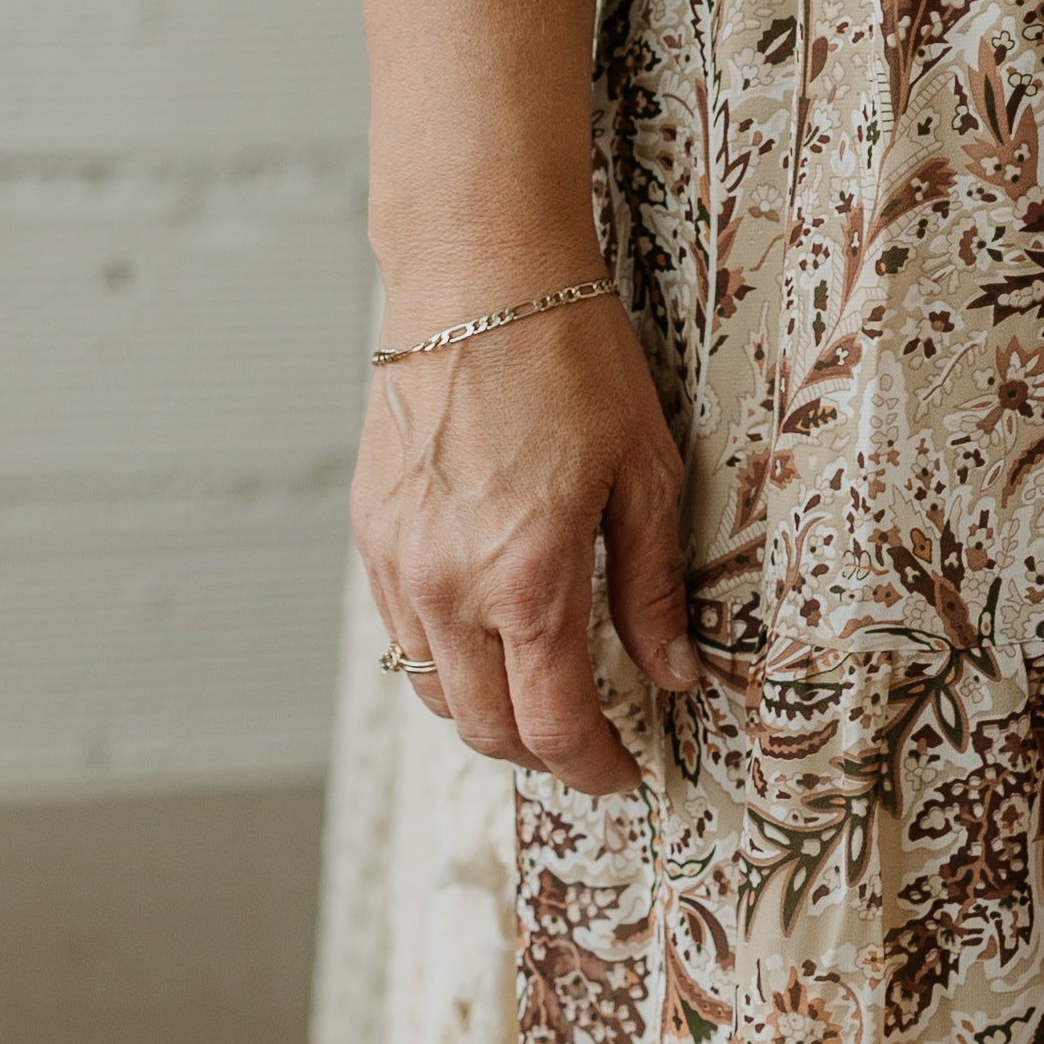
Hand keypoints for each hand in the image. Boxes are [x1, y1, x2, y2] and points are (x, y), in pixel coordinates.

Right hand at [354, 281, 697, 791]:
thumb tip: (673, 672)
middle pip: (487, 730)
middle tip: (590, 736)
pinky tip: (487, 624)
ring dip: (487, 709)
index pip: (552, 727)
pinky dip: (445, 655)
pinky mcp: (369, 533)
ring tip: (540, 685)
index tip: (624, 770)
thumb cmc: (571, 357)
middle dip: (542, 752)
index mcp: (526, 579)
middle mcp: (448, 587)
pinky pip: (402, 631)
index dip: (594, 767)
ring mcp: (398, 563)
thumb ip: (651, 586)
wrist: (478, 273)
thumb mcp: (642, 469)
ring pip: (434, 691)